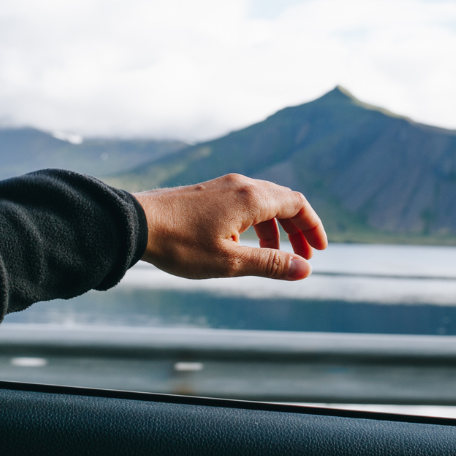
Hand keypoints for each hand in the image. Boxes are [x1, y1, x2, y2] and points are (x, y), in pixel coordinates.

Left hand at [133, 174, 327, 280]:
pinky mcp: (208, 192)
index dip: (313, 227)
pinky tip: (244, 244)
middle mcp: (241, 185)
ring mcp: (223, 186)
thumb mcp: (229, 262)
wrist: (135, 224)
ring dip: (276, 228)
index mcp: (252, 198)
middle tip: (303, 258)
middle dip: (297, 229)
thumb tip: (305, 270)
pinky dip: (256, 222)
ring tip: (274, 256)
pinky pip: (244, 202)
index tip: (319, 251)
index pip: (298, 204)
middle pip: (284, 201)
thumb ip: (270, 264)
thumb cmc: (180, 244)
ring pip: (263, 202)